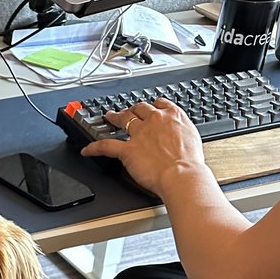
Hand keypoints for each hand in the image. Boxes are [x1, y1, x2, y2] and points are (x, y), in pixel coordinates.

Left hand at [81, 98, 205, 197]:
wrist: (182, 174)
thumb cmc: (190, 163)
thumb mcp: (192, 139)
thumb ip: (182, 133)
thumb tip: (179, 137)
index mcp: (173, 116)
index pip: (159, 104)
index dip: (152, 106)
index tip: (149, 108)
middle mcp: (155, 120)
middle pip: (140, 108)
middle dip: (132, 109)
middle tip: (127, 111)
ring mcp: (140, 134)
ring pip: (124, 120)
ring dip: (115, 117)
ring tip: (109, 117)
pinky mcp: (127, 150)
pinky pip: (106, 146)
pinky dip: (94, 148)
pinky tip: (87, 150)